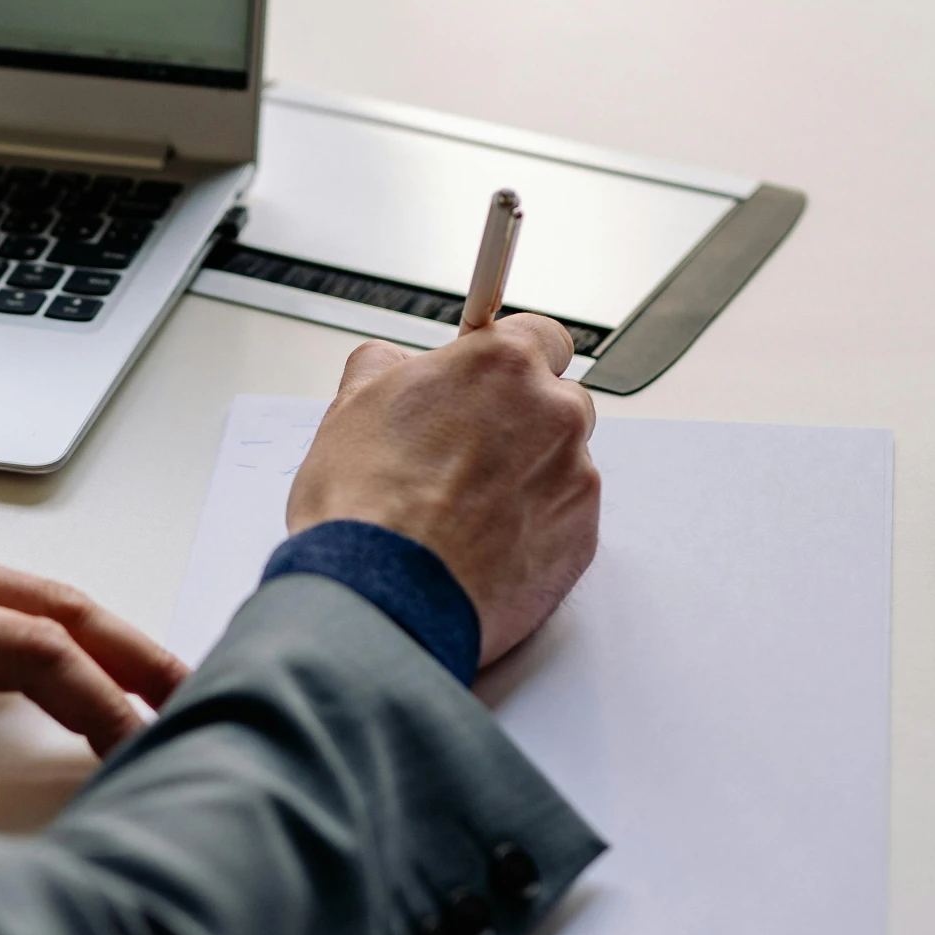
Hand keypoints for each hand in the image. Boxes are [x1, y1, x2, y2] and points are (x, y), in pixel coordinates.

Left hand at [0, 453, 185, 820]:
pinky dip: (27, 615)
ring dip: (85, 632)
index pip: (39, 654)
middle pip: (60, 604)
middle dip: (135, 652)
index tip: (146, 744)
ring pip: (23, 587)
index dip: (103, 705)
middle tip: (195, 690)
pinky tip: (23, 653)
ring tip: (131, 681)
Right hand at [285, 317, 599, 665]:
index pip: (542, 336)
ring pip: (562, 463)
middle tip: (464, 457)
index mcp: (503, 365)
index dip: (511, 364)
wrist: (384, 598)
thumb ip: (385, 366)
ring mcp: (576, 478)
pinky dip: (533, 528)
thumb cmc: (366, 509)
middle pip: (558, 401)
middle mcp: (553, 413)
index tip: (492, 384)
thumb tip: (390, 364)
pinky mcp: (583, 538)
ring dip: (526, 478)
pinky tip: (482, 545)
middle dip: (521, 423)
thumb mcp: (352, 406)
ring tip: (465, 513)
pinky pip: (566, 520)